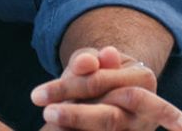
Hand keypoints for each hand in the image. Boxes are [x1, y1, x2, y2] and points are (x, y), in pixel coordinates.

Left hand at [31, 46, 181, 130]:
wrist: (112, 92)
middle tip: (45, 114)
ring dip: (77, 129)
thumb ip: (88, 59)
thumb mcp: (93, 58)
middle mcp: (145, 111)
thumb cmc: (99, 72)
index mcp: (143, 80)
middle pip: (110, 118)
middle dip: (74, 116)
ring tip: (51, 124)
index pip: (102, 83)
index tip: (36, 95)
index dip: (70, 87)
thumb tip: (85, 63)